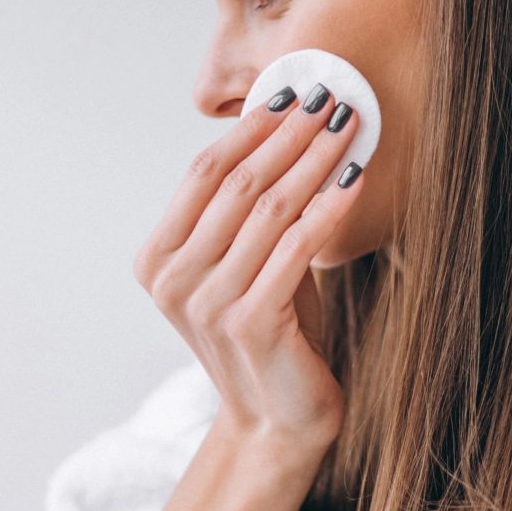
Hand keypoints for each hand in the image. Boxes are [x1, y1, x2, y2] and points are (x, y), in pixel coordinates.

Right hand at [133, 86, 362, 446]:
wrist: (276, 417)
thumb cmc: (267, 332)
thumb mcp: (240, 266)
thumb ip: (243, 213)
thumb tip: (281, 128)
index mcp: (156, 261)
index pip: (200, 174)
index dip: (249, 129)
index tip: (291, 94)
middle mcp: (172, 281)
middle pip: (234, 184)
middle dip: (287, 134)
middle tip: (329, 97)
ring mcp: (206, 303)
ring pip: (267, 207)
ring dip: (314, 160)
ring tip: (348, 127)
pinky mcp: (249, 322)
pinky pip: (297, 245)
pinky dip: (328, 205)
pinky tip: (355, 178)